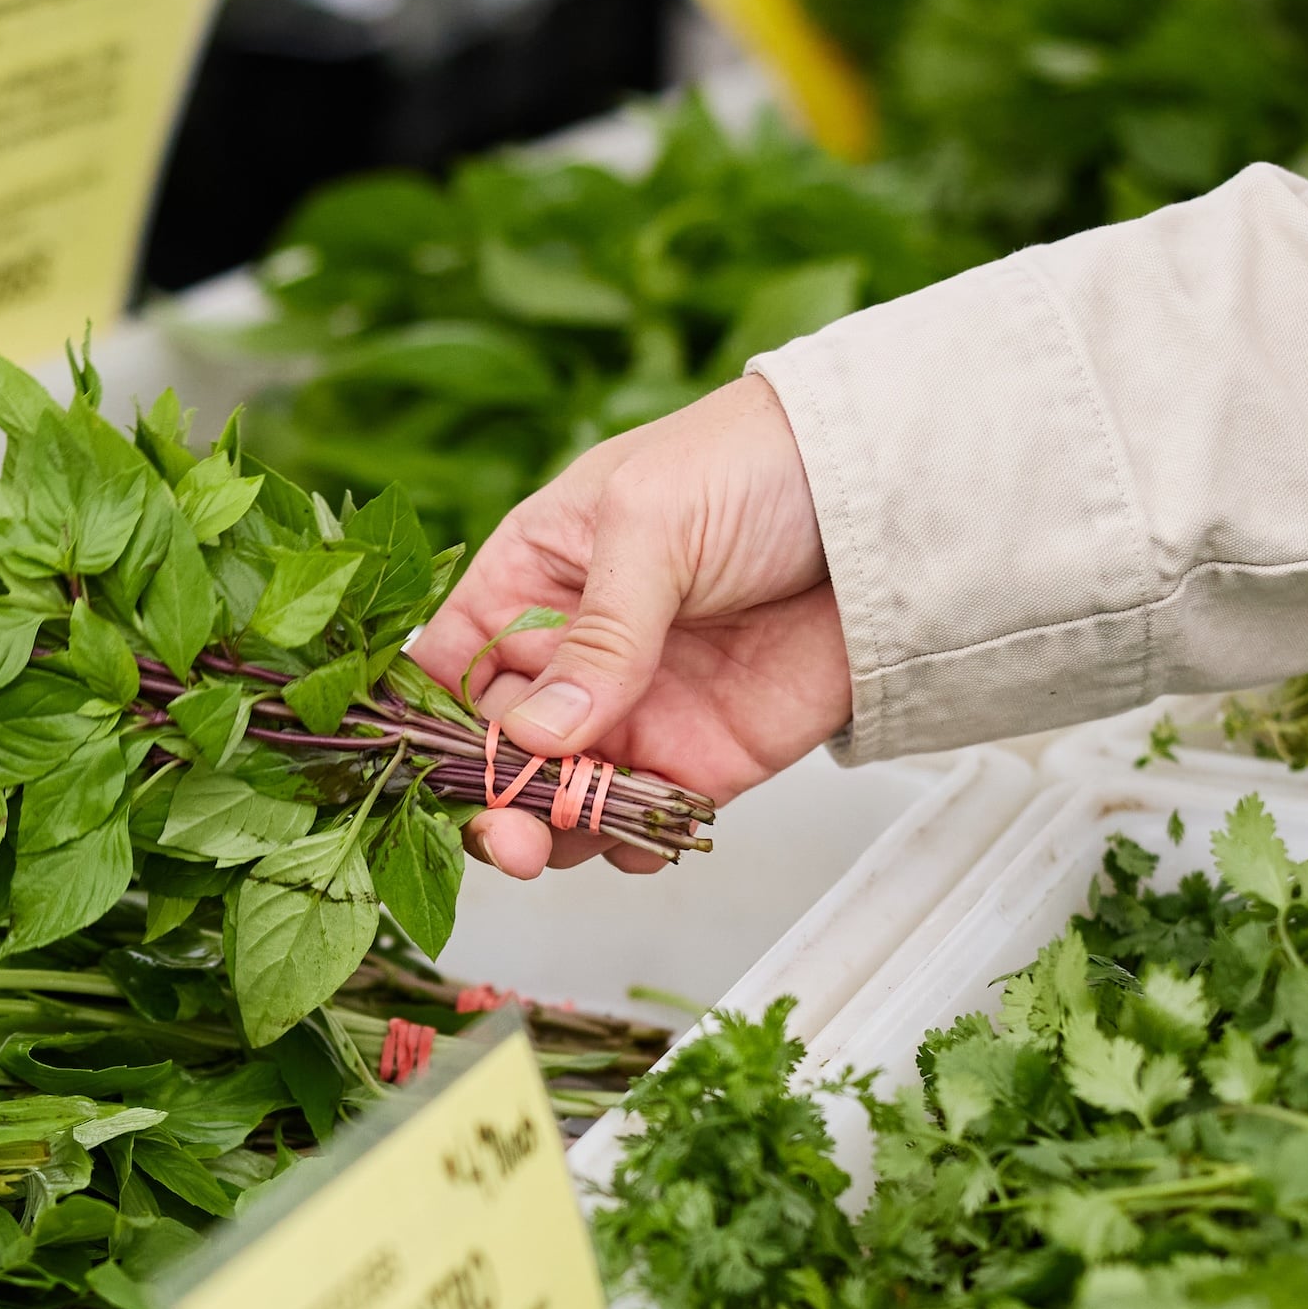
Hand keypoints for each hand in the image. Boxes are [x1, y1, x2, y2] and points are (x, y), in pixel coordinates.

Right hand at [410, 374, 848, 877]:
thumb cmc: (753, 464)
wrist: (883, 497)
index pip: (448, 668)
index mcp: (530, 581)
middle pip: (494, 754)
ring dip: (554, 832)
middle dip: (489, 801)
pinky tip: (634, 837)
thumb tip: (536, 735)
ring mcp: (635, 712)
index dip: (427, 724)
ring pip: (561, 801)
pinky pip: (642, 822)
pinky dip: (629, 845)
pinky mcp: (703, 758)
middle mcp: (571, 657)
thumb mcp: (651, 524)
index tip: (424, 771)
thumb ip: (598, 635)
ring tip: (563, 837)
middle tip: (506, 834)